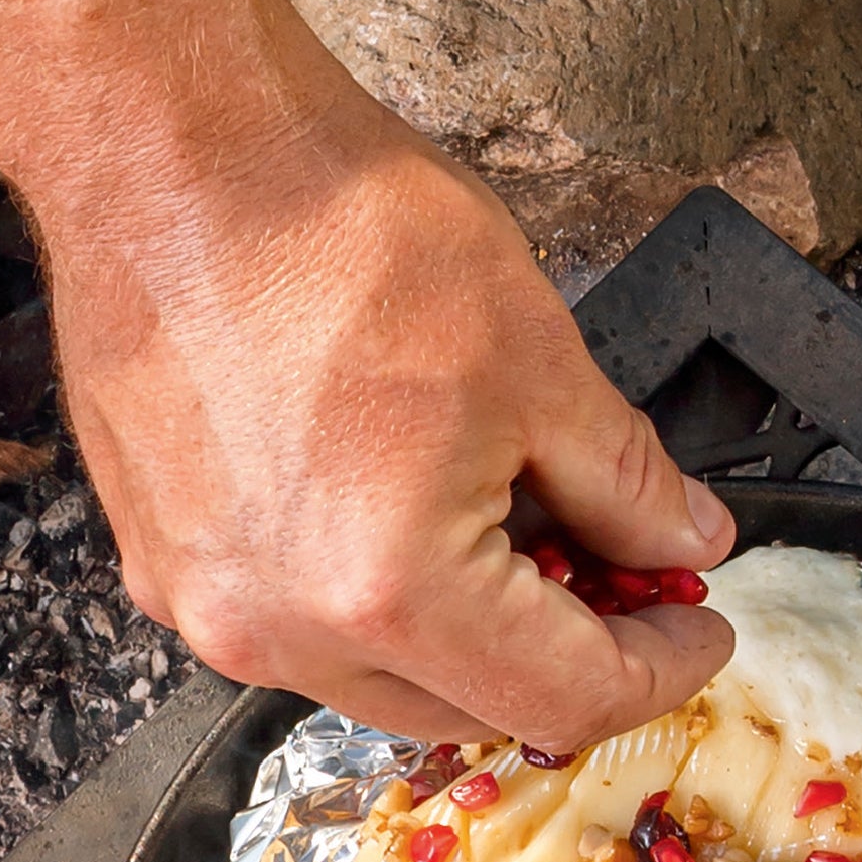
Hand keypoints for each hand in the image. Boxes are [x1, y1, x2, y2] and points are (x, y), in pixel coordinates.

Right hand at [40, 100, 736, 747]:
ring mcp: (207, 605)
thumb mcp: (541, 360)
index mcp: (391, 594)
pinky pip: (300, 627)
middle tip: (631, 578)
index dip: (658, 670)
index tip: (699, 624)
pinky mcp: (162, 564)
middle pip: (472, 711)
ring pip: (383, 679)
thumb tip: (683, 540)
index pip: (564, 700)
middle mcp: (282, 631)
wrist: (170, 150)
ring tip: (528, 530)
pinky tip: (425, 513)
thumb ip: (627, 484)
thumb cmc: (337, 230)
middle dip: (568, 657)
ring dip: (473, 635)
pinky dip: (382, 600)